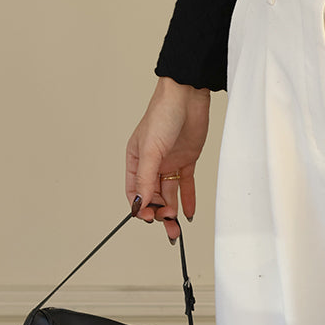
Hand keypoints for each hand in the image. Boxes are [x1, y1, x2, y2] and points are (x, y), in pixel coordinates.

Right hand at [125, 77, 211, 241]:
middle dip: (158, 212)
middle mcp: (151, 163)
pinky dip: (188, 198)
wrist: (187, 97)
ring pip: (169, 193)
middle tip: (168, 224)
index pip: (134, 191)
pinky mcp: (187, 159)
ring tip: (177, 227)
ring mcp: (169, 162)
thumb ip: (145, 178)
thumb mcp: (150, 150)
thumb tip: (140, 203)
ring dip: (172, 210)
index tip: (150, 218)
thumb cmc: (162, 114)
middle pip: (152, 195)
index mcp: (135, 159)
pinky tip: (189, 212)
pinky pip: (186, 184)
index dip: (141, 207)